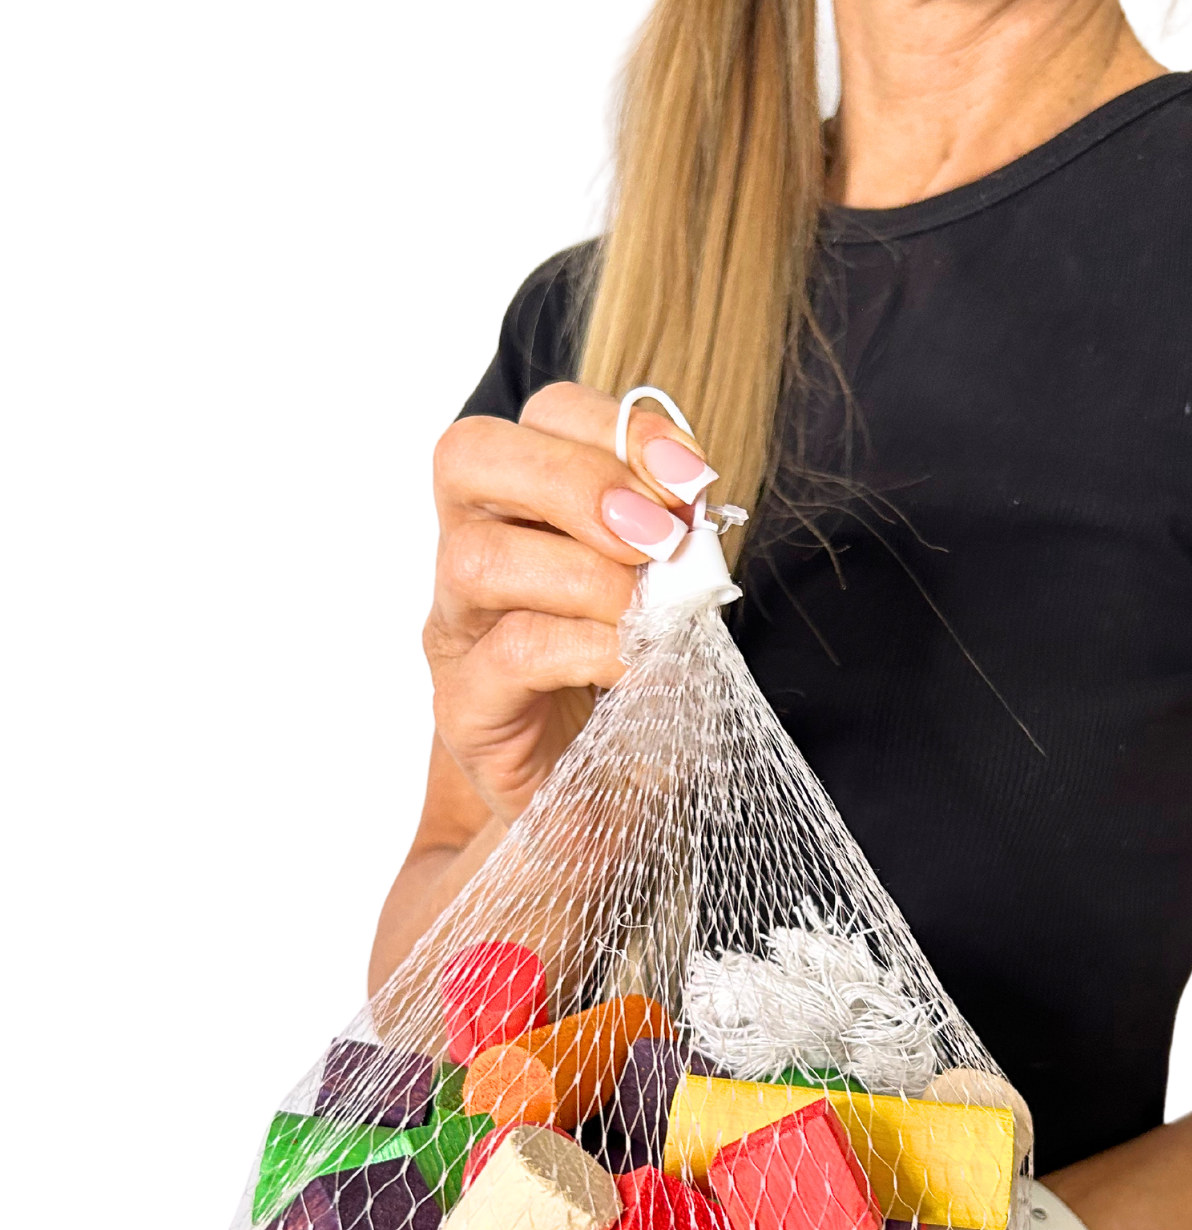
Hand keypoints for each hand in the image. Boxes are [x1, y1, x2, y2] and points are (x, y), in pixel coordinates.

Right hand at [426, 384, 716, 824]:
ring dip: (585, 574)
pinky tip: (638, 665)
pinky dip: (589, 649)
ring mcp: (458, 631)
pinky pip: (511, 653)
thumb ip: (674, 548)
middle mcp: (474, 555)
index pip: (541, 416)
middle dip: (576, 480)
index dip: (619, 429)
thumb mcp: (669, 603)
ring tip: (648, 612)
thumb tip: (695, 512)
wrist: (601, 813)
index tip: (693, 480)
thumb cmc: (633, 698)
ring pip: (479, 557)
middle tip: (655, 537)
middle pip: (471, 456)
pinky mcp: (464, 708)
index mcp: (524, 509)